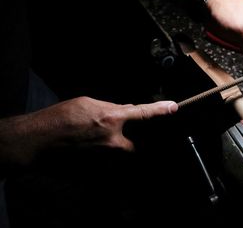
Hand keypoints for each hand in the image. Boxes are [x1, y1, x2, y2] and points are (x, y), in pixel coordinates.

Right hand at [0, 97, 177, 164]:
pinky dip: (104, 156)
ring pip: (122, 154)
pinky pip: (110, 163)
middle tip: (112, 133)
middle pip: (135, 142)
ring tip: (94, 141)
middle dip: (130, 138)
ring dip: (114, 148)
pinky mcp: (98, 170)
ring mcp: (106, 158)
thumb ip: (111, 108)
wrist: (36, 142)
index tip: (173, 107)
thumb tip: (126, 110)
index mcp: (111, 119)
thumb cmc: (59, 118)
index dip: (160, 110)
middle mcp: (114, 141)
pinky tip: (89, 150)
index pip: (143, 113)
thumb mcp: (87, 103)